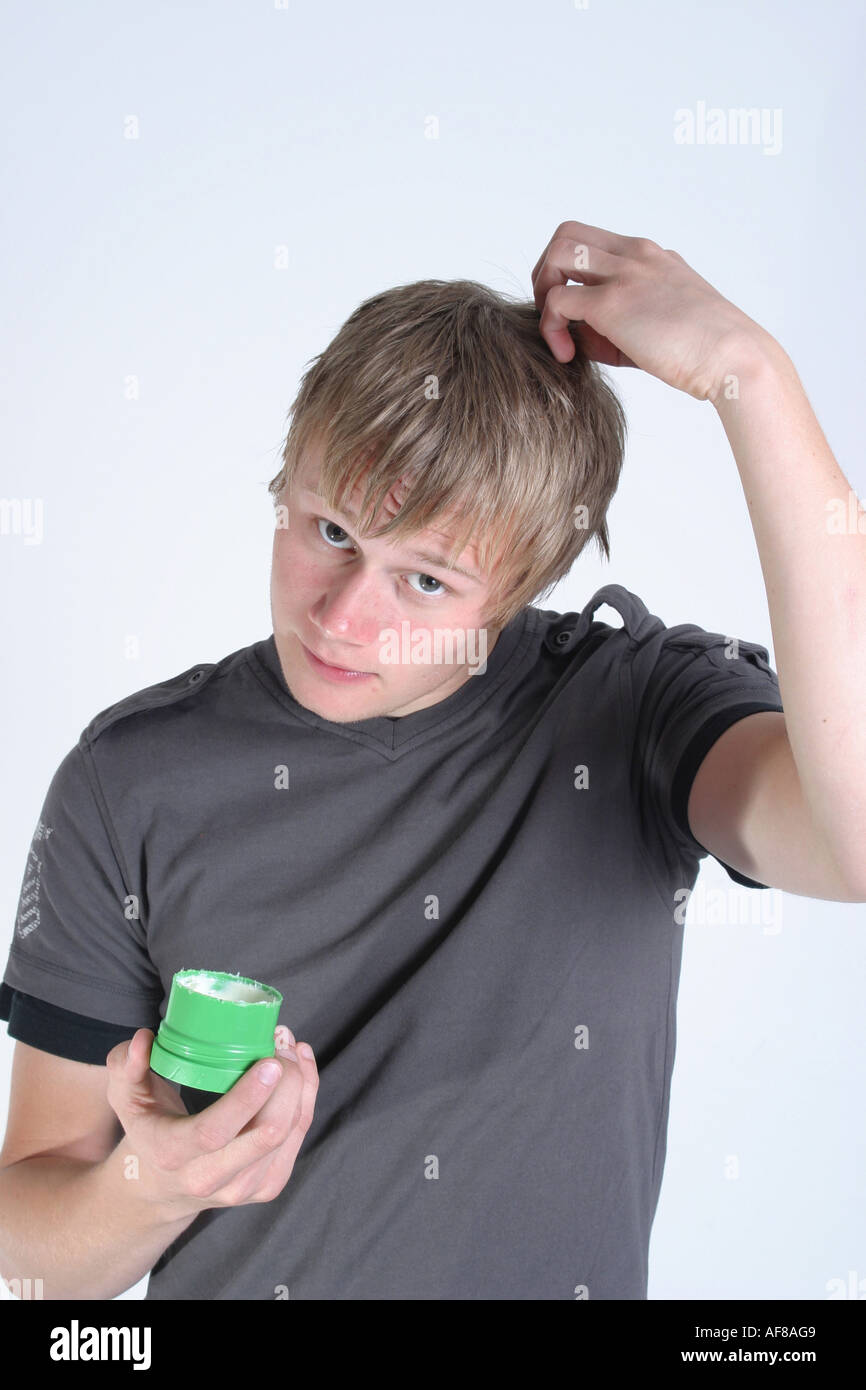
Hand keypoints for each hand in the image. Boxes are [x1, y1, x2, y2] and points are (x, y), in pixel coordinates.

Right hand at [104, 1025, 318, 1219]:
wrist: (160, 1187)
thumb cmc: (146, 1128)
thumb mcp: (125, 1097)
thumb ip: (125, 1066)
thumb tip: (144, 1039)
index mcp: (172, 1154)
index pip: (214, 1131)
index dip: (247, 1098)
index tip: (270, 1061)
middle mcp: (210, 1179)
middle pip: (266, 1133)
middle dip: (287, 1082)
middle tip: (282, 1040)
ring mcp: (243, 1188)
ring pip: (289, 1133)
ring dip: (301, 1083)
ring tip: (291, 1045)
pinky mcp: (267, 1186)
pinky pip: (298, 1136)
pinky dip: (307, 1097)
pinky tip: (301, 1067)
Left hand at [531, 219, 769, 400]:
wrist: (736, 358)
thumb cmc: (707, 352)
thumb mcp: (666, 324)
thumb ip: (626, 322)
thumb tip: (583, 338)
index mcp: (652, 257)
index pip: (596, 244)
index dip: (575, 275)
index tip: (579, 313)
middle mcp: (637, 255)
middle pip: (568, 233)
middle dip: (548, 271)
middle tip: (553, 313)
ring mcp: (624, 274)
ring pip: (559, 252)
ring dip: (544, 289)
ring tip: (556, 331)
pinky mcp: (612, 303)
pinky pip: (558, 301)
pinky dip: (551, 329)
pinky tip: (568, 355)